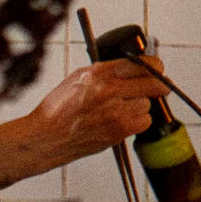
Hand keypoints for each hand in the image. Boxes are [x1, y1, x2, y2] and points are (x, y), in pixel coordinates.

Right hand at [0, 59, 166, 190]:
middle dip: (156, 85)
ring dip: (140, 106)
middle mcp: (109, 90)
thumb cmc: (57, 109)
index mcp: (98, 73)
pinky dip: (137, 122)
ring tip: (122, 109)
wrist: (44, 138)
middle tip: (157, 87)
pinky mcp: (118, 131)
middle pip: (153, 83)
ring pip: (147, 104)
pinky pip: (143, 122)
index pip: (141, 63)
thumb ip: (106, 71)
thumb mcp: (77, 78)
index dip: (154, 65)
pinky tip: (122, 121)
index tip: (157, 68)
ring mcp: (116, 112)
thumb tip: (134, 66)